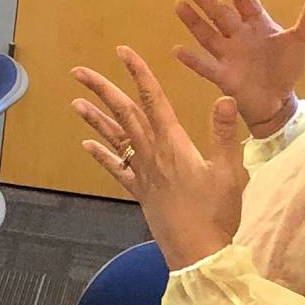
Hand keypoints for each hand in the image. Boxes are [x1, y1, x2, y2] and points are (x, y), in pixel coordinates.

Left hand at [71, 47, 248, 269]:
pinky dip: (101, 155)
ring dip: (94, 118)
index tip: (123, 52)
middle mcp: (152, 154)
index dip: (138, 73)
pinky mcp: (140, 192)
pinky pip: (116, 169)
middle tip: (79, 71)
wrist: (197, 252)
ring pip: (115, 139)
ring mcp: (142, 174)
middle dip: (102, 89)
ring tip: (75, 102)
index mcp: (173, 144)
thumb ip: (224, 133)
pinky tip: (87, 145)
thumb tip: (225, 97)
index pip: (152, 99)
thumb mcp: (229, 170)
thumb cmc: (216, 213)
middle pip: (124, 114)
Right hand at [173, 0, 304, 135]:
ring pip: (207, 34)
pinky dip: (192, 60)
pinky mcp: (223, 76)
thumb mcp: (302, 38)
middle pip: (217, 12)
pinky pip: (206, 66)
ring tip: (178, 5)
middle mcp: (237, 35)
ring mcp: (228, 55)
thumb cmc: (286, 67)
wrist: (278, 101)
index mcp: (255, 22)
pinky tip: (177, 50)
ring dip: (193, 21)